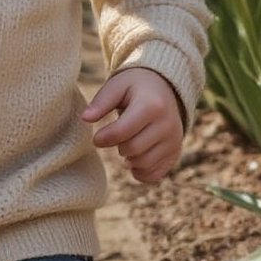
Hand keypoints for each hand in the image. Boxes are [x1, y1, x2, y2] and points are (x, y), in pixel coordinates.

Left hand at [81, 67, 183, 183]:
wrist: (164, 87)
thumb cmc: (134, 86)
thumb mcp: (117, 85)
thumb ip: (101, 102)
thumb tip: (85, 118)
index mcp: (152, 105)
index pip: (123, 131)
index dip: (103, 138)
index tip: (96, 138)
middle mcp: (168, 125)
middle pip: (133, 149)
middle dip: (117, 146)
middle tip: (114, 136)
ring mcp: (174, 140)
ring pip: (143, 164)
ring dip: (128, 158)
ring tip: (125, 144)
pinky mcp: (175, 153)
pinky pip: (155, 175)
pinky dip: (140, 172)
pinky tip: (133, 160)